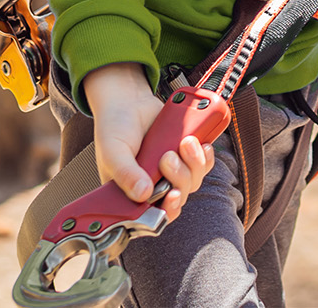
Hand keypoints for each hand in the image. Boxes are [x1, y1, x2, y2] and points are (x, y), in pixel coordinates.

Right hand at [81, 63, 212, 222]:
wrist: (129, 100)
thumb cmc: (114, 128)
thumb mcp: (114, 151)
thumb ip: (126, 173)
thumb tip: (143, 194)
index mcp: (130, 193)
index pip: (152, 216)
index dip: (167, 210)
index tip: (172, 194)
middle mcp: (152, 186)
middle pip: (178, 197)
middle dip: (179, 177)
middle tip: (168, 155)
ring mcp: (170, 172)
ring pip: (192, 182)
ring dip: (193, 163)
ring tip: (184, 141)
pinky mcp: (184, 158)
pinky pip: (202, 166)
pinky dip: (204, 156)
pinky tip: (200, 143)